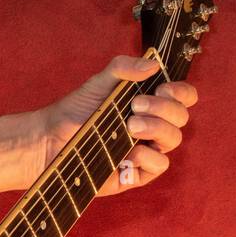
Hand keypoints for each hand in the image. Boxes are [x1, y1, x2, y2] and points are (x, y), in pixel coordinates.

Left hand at [40, 54, 197, 195]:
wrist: (52, 138)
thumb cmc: (77, 110)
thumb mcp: (99, 82)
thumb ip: (123, 68)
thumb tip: (153, 63)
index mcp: (150, 103)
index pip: (183, 97)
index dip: (181, 92)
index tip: (163, 87)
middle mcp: (152, 126)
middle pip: (181, 117)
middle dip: (164, 108)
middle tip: (135, 105)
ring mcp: (146, 150)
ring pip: (173, 139)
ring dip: (157, 128)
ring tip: (130, 125)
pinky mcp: (136, 173)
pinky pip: (159, 165)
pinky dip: (149, 156)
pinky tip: (129, 152)